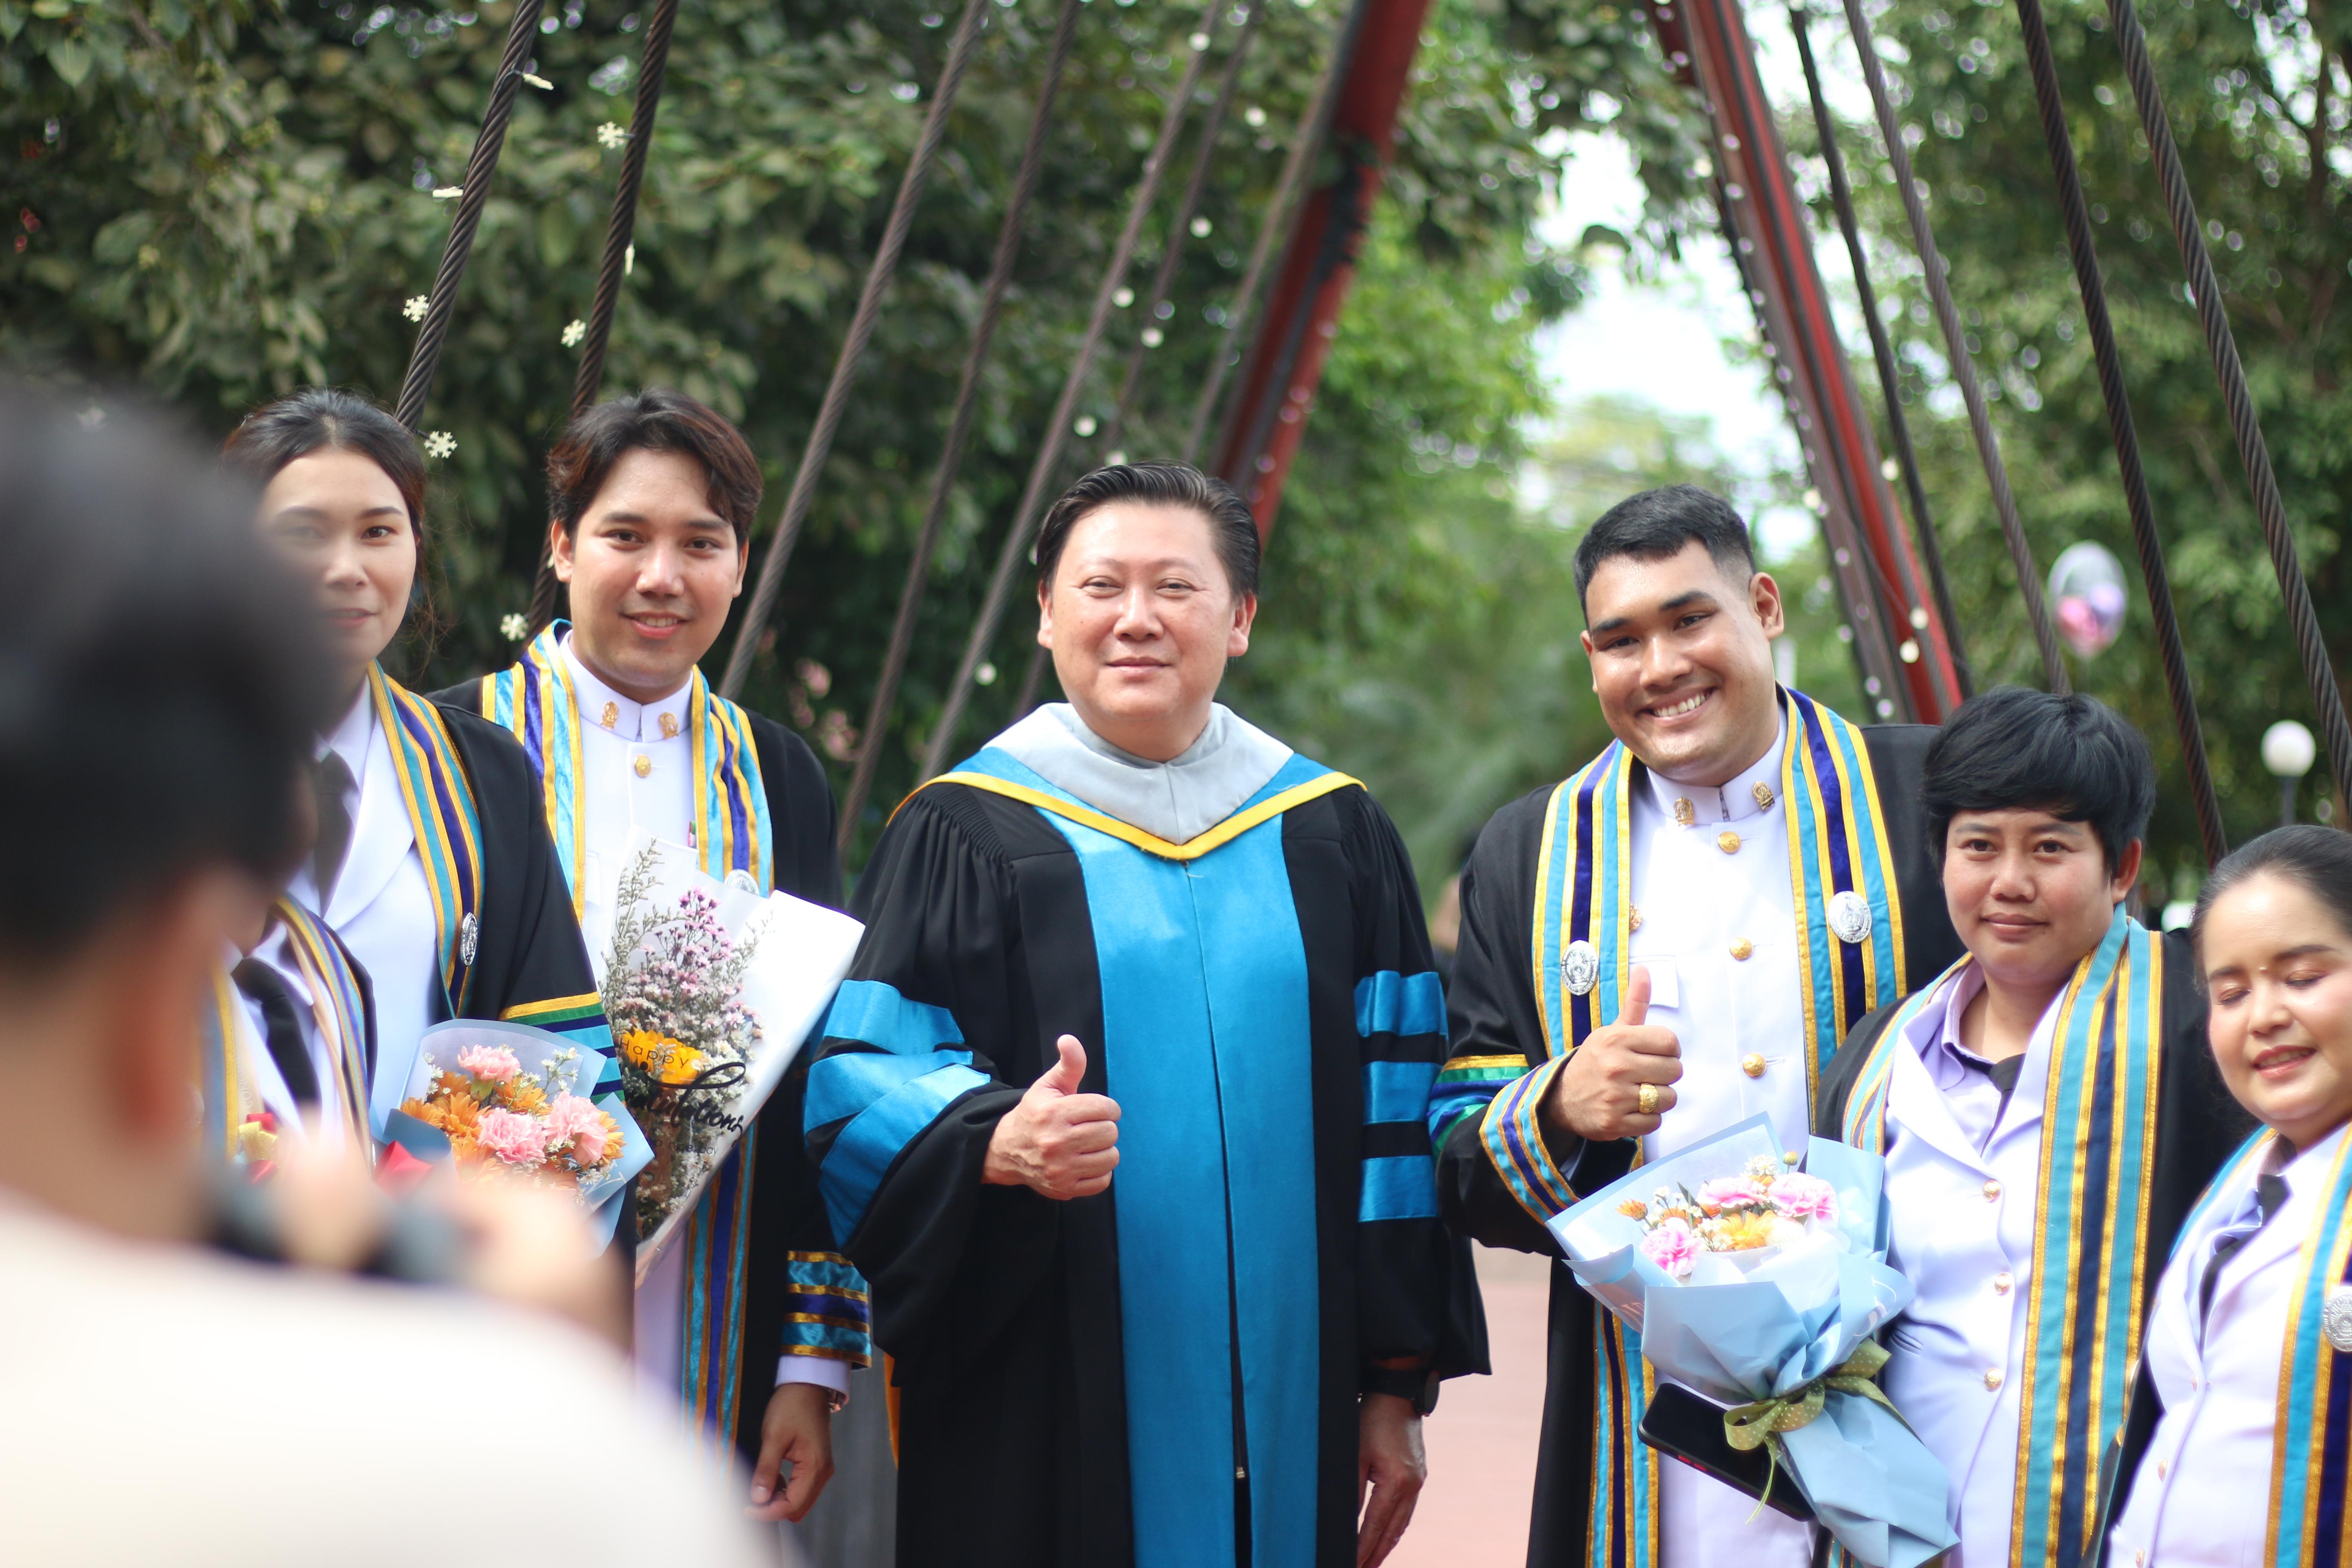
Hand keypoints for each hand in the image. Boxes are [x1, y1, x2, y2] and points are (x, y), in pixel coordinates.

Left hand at [747, 1381, 835, 1522]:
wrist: (807, 1385)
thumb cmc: (791, 1406)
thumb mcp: (773, 1436)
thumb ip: (766, 1470)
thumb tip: (758, 1499)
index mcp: (815, 1467)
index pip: (792, 1506)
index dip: (768, 1512)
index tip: (746, 1508)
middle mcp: (823, 1472)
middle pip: (798, 1508)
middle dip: (774, 1508)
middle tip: (751, 1498)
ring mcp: (821, 1468)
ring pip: (799, 1500)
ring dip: (779, 1499)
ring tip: (760, 1484)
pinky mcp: (816, 1464)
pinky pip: (801, 1489)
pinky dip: (785, 1490)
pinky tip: (771, 1477)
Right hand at [981, 1035, 1120, 1198]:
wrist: (1006, 1150)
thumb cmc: (1034, 1114)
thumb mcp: (1047, 1085)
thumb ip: (1068, 1063)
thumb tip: (1069, 1040)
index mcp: (1054, 1113)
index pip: (1106, 1108)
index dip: (1106, 1108)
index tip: (1095, 1110)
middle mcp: (1056, 1142)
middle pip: (1110, 1133)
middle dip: (1104, 1127)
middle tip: (1090, 1127)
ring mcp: (1060, 1169)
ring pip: (1110, 1157)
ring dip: (1104, 1149)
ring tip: (1089, 1144)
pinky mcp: (1064, 1189)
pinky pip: (1103, 1181)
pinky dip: (1099, 1171)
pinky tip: (1085, 1161)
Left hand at [1356, 1392, 1426, 1567]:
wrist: (1398, 1393)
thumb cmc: (1371, 1419)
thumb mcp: (1354, 1454)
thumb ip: (1351, 1491)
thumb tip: (1345, 1520)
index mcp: (1397, 1483)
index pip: (1374, 1527)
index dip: (1361, 1550)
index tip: (1351, 1564)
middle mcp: (1412, 1487)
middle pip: (1392, 1533)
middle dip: (1376, 1555)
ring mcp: (1418, 1482)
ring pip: (1401, 1524)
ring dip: (1386, 1545)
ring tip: (1372, 1562)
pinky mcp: (1418, 1475)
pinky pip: (1406, 1511)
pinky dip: (1395, 1527)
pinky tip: (1386, 1535)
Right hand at [1540, 965, 1680, 1141]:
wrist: (1560, 1098)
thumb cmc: (1595, 1061)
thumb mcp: (1611, 1031)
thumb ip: (1634, 1003)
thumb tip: (1644, 970)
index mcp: (1616, 1039)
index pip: (1670, 1043)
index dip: (1669, 1051)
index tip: (1655, 1054)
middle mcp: (1616, 1066)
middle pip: (1674, 1071)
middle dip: (1665, 1075)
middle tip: (1647, 1075)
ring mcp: (1615, 1097)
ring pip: (1668, 1098)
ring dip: (1659, 1099)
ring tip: (1641, 1094)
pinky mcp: (1615, 1123)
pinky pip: (1654, 1122)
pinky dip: (1647, 1119)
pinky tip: (1632, 1110)